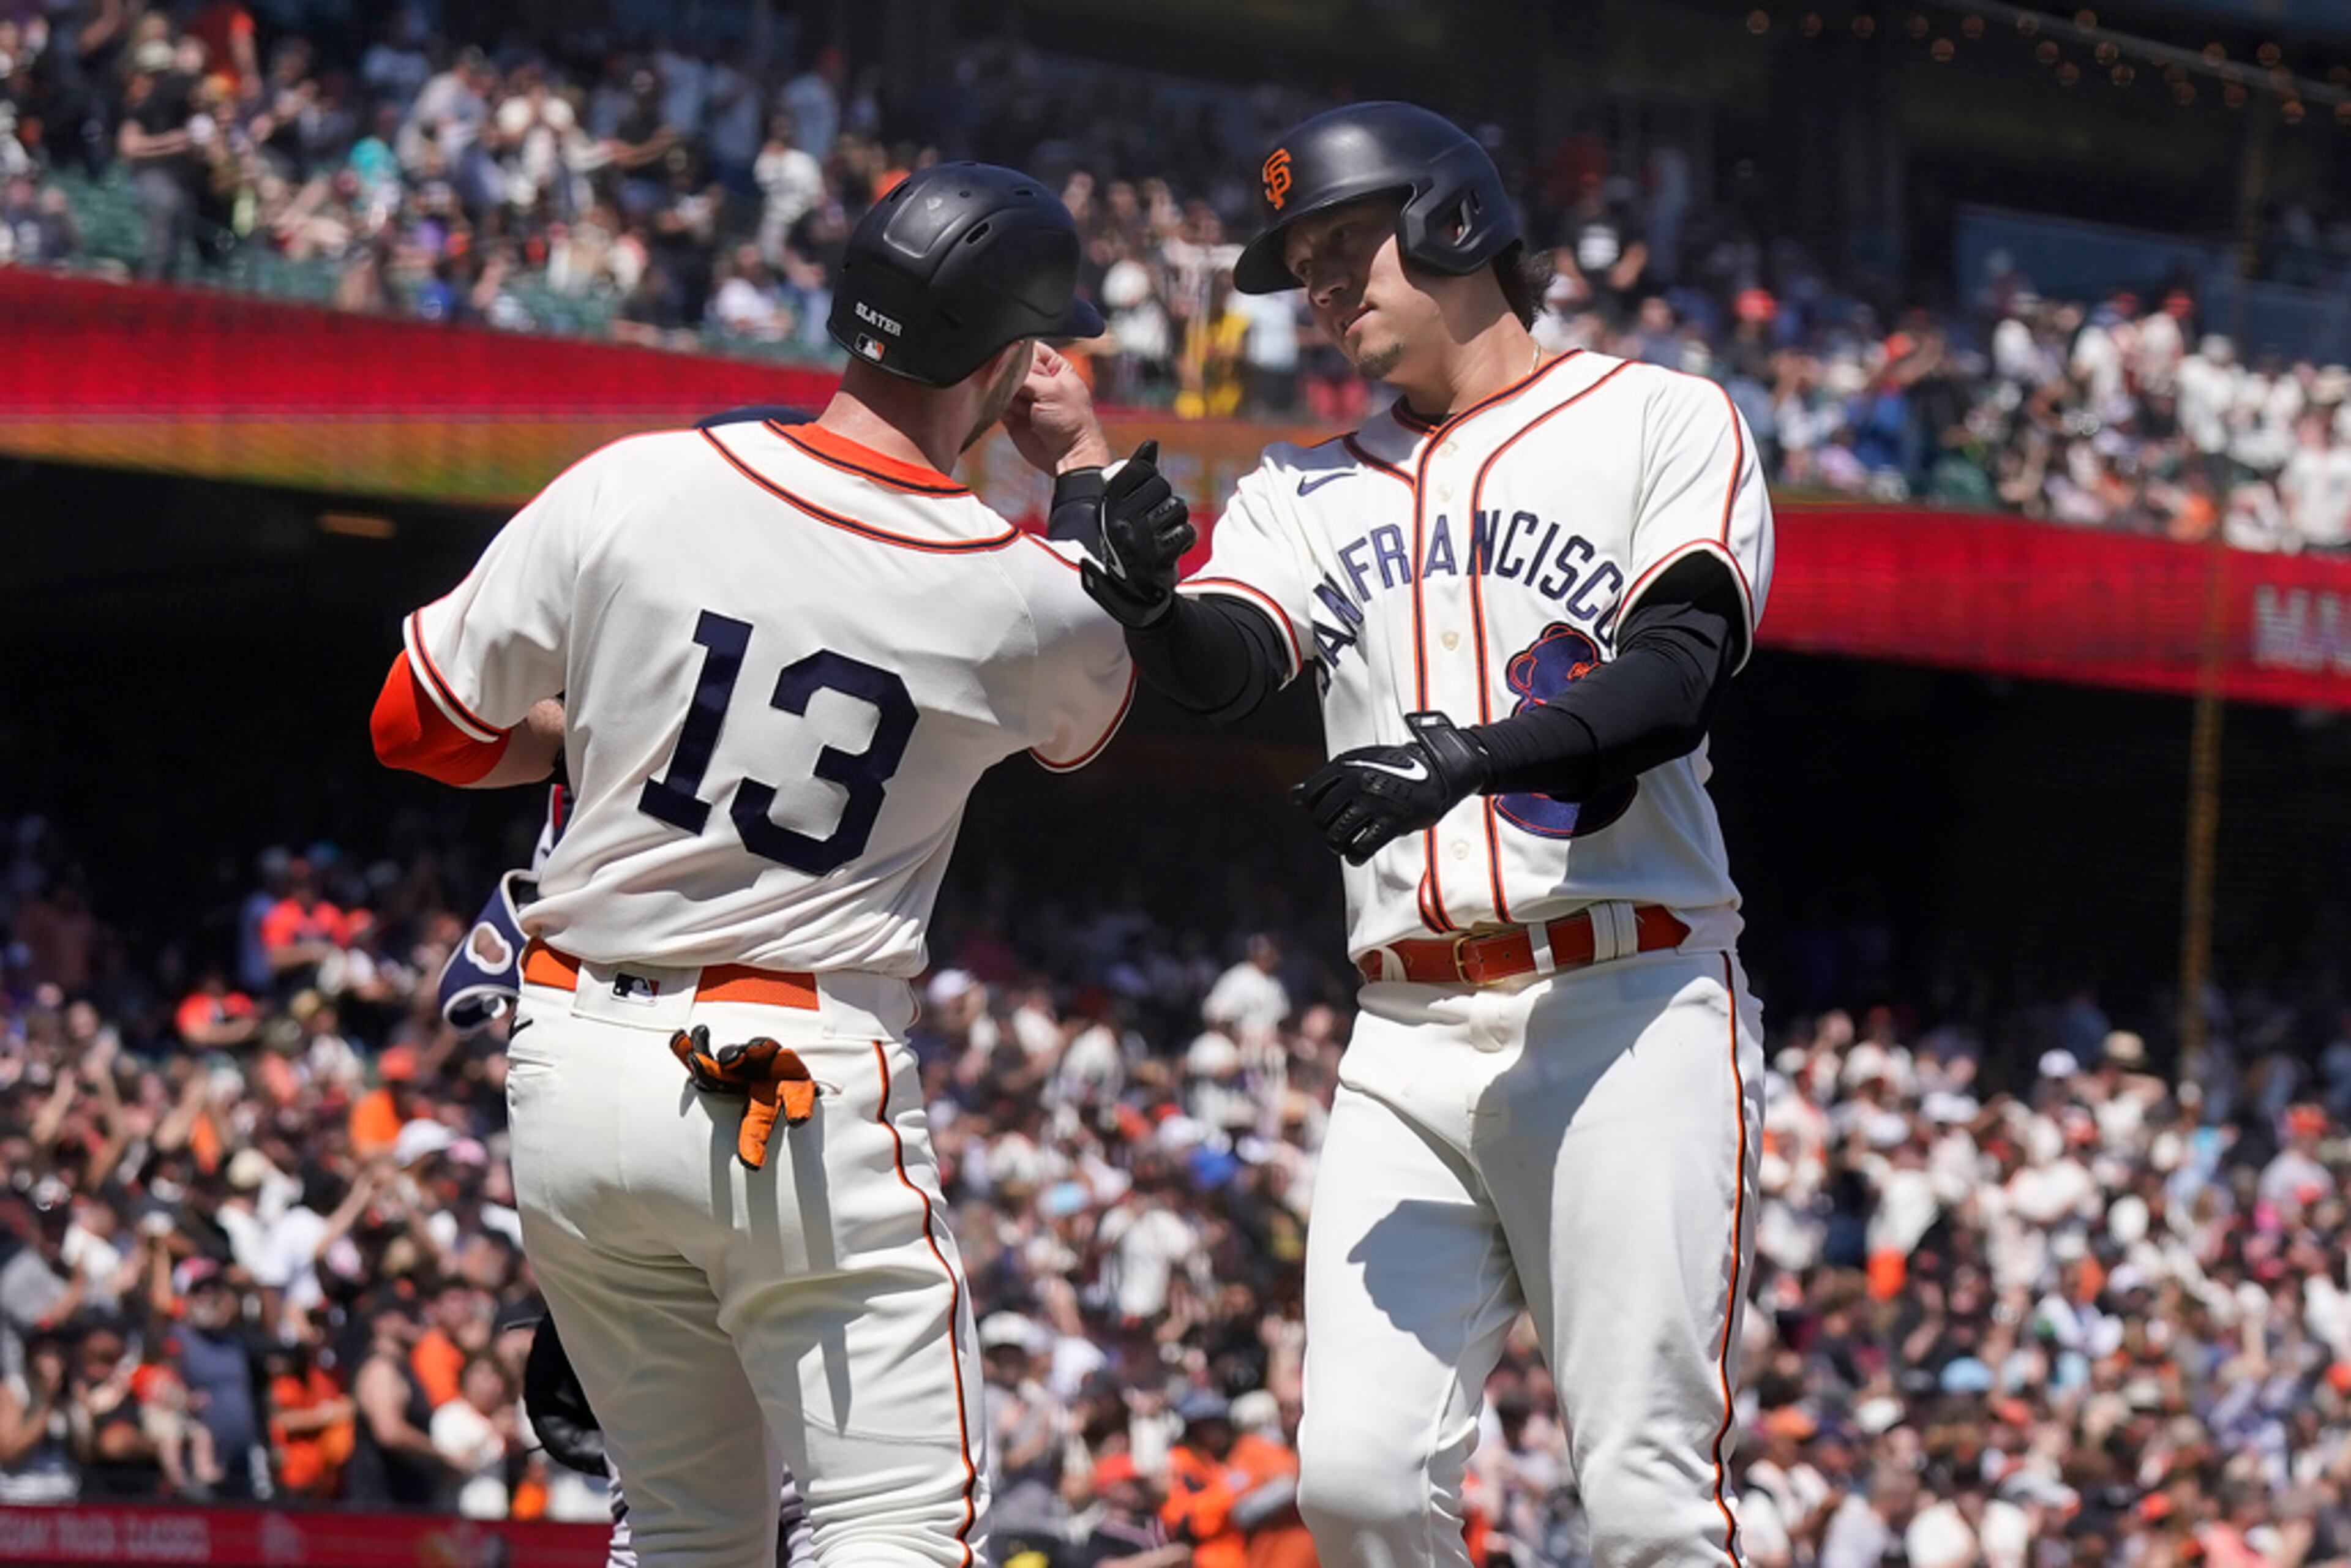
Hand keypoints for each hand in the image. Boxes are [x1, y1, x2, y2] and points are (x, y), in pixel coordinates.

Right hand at [1002, 343, 1109, 475]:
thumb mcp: (1051, 389)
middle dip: (1006, 372)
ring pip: (1001, 385)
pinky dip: (993, 403)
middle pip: (1011, 366)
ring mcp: (1024, 398)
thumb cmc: (1072, 422)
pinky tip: (997, 405)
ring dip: (1000, 389)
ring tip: (1006, 398)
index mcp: (1055, 368)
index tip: (1008, 355)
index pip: (1029, 348)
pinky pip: (996, 404)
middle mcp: (1038, 380)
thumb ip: (1025, 375)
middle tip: (1008, 381)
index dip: (1017, 351)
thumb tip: (1001, 365)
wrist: (1068, 456)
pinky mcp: (1012, 415)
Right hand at [1078, 440, 1193, 627]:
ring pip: (1177, 508)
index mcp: (1107, 504)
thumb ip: (1136, 473)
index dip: (1151, 481)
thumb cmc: (1128, 541)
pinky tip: (1171, 549)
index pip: (1142, 470)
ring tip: (1161, 536)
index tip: (1145, 500)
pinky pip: (1186, 532)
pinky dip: (1184, 540)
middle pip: (1162, 488)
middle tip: (1154, 523)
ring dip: (1176, 523)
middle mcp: (1118, 519)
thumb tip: (1152, 444)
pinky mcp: (1158, 556)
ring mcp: (1138, 538)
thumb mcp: (1123, 506)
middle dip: (1165, 503)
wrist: (1130, 592)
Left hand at [1293, 712, 1491, 863]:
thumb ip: (1327, 780)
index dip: (1313, 807)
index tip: (1324, 812)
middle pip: (1320, 818)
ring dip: (1338, 844)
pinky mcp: (1392, 822)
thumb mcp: (1359, 762)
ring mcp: (1373, 802)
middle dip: (1326, 828)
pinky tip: (1357, 854)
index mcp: (1345, 765)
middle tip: (1339, 829)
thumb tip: (1293, 796)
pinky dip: (1355, 855)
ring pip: (1336, 835)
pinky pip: (1361, 848)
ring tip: (1345, 843)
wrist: (1439, 769)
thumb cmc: (1398, 767)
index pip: (1309, 794)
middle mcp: (1355, 782)